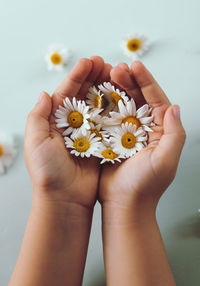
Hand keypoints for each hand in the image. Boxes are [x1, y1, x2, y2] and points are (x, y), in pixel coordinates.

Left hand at [24, 57, 111, 209]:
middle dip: (94, 77)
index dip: (78, 76)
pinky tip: (122, 98)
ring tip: (116, 76)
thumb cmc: (48, 172)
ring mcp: (88, 133)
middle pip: (84, 95)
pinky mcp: (101, 143)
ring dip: (106, 90)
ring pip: (98, 106)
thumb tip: (44, 94)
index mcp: (54, 121)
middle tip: (107, 64)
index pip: (66, 92)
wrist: (65, 198)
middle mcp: (72, 124)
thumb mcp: (36, 142)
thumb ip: (38, 117)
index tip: (89, 62)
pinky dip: (114, 109)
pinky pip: (109, 123)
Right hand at [99, 61, 185, 214]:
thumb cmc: (145, 186)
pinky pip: (108, 117)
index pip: (156, 100)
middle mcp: (145, 129)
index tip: (134, 65)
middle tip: (115, 69)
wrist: (124, 204)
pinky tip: (96, 95)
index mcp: (160, 131)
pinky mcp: (112, 139)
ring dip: (115, 90)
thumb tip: (174, 107)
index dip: (147, 81)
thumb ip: (174, 134)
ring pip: (122, 105)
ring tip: (106, 76)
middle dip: (129, 81)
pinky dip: (103, 105)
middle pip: (138, 98)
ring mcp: (127, 133)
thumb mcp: (165, 160)